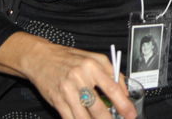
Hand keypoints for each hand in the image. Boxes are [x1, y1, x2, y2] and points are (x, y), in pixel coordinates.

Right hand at [0, 32, 137, 118]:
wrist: (41, 58)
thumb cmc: (69, 58)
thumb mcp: (94, 58)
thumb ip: (111, 73)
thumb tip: (124, 92)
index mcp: (92, 66)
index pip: (112, 88)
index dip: (123, 104)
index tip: (131, 114)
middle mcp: (79, 78)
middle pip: (98, 107)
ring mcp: (67, 91)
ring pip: (84, 117)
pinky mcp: (57, 101)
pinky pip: (70, 118)